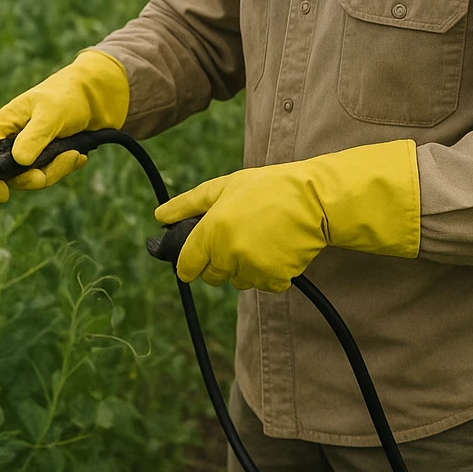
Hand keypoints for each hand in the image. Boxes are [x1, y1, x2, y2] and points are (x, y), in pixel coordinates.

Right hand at [0, 49, 128, 202]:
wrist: (95, 98)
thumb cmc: (67, 98)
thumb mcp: (50, 115)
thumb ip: (35, 137)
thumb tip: (19, 161)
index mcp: (4, 124)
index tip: (1, 193)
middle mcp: (13, 140)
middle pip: (10, 174)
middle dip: (32, 178)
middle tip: (46, 175)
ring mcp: (30, 151)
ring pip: (34, 177)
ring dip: (55, 170)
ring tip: (74, 154)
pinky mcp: (47, 158)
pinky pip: (51, 174)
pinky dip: (65, 167)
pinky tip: (78, 156)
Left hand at [153, 139, 419, 291]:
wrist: (314, 200)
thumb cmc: (267, 188)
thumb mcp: (223, 187)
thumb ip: (187, 205)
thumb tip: (158, 216)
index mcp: (213, 230)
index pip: (187, 265)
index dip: (188, 264)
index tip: (192, 263)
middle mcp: (229, 253)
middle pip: (212, 276)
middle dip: (218, 262)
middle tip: (237, 236)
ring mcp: (253, 268)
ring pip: (237, 281)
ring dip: (242, 267)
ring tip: (260, 238)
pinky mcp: (275, 279)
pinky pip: (262, 284)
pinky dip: (267, 272)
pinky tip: (275, 248)